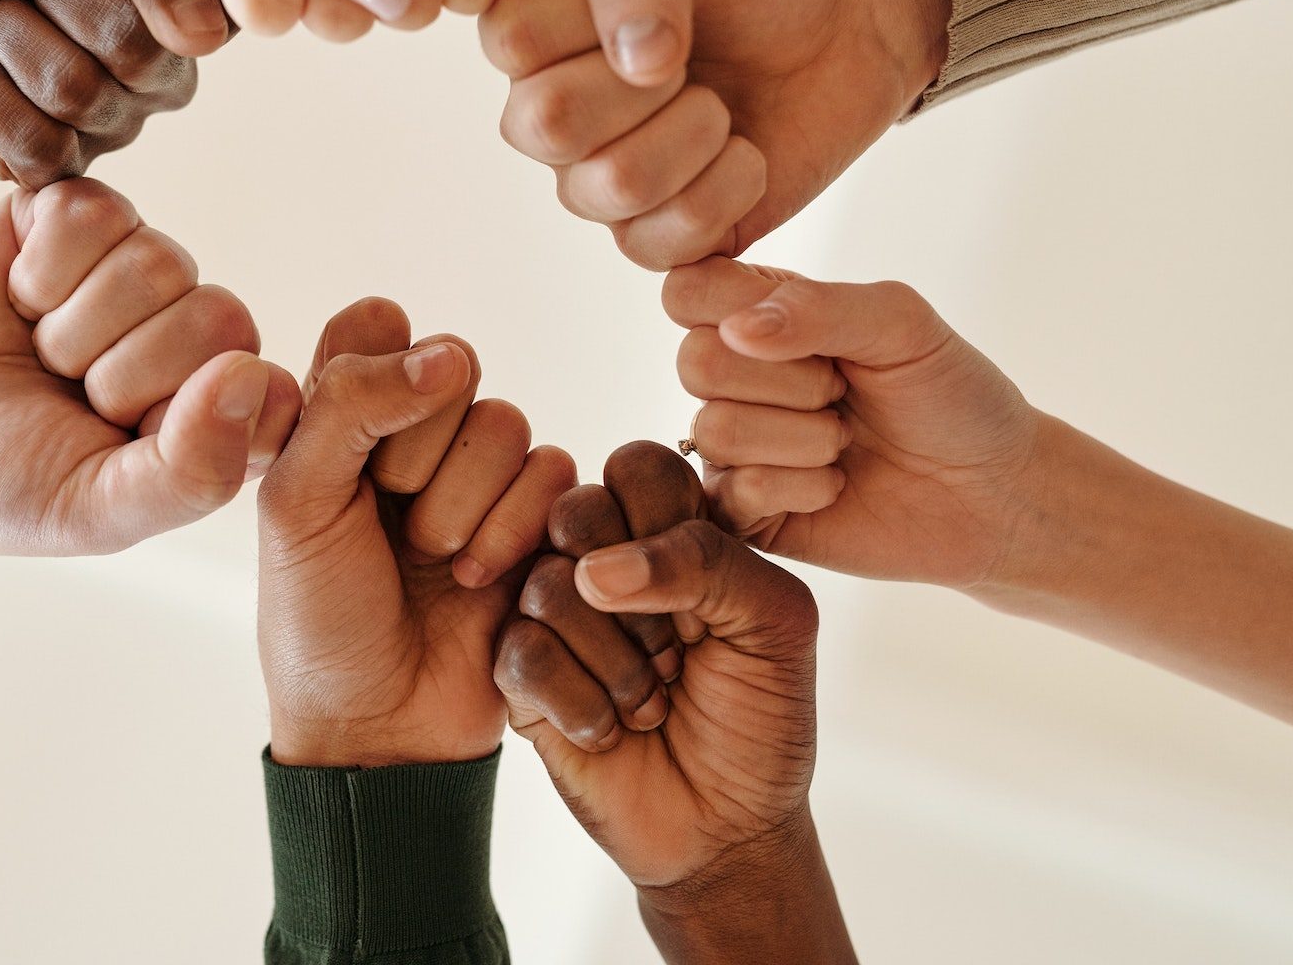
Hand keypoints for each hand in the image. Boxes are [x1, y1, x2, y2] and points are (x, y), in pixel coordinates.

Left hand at [0, 0, 232, 187]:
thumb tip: (207, 34)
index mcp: (179, 0)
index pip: (212, 17)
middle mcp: (155, 72)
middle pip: (143, 59)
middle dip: (63, 6)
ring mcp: (103, 125)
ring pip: (81, 100)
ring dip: (14, 45)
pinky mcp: (44, 169)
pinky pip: (41, 152)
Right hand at [0, 177, 299, 553]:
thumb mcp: (91, 511)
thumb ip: (193, 469)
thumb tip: (257, 375)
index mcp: (209, 419)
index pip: (270, 393)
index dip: (195, 414)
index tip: (122, 437)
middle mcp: (184, 341)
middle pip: (218, 319)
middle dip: (120, 369)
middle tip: (59, 391)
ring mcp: (133, 273)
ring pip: (161, 263)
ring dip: (73, 320)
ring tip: (32, 346)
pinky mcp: (75, 217)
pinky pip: (98, 214)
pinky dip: (41, 264)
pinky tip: (11, 293)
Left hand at [258, 297, 575, 766]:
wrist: (380, 729)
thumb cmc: (319, 620)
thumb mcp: (298, 504)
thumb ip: (351, 406)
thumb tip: (447, 356)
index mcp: (339, 413)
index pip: (378, 326)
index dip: (372, 384)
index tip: (345, 458)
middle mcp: (413, 432)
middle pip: (452, 368)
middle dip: (417, 459)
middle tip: (388, 527)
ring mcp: (478, 475)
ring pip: (506, 423)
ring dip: (465, 505)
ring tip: (432, 564)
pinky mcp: (537, 518)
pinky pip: (554, 473)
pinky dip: (513, 532)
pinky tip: (477, 583)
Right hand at [479, 0, 950, 265]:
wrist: (853, 20)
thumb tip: (633, 62)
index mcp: (535, 22)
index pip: (512, 41)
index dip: (596, 20)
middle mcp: (548, 107)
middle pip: (545, 125)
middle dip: (645, 86)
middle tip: (693, 60)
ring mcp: (594, 180)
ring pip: (605, 189)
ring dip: (692, 137)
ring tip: (723, 106)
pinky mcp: (655, 236)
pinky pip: (656, 247)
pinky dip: (723, 195)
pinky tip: (745, 155)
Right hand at [496, 444, 853, 960]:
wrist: (727, 827)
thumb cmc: (759, 717)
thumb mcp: (776, 622)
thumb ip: (709, 559)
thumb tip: (594, 570)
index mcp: (666, 527)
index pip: (639, 465)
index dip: (666, 524)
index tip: (708, 595)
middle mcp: (601, 559)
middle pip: (577, 512)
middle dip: (644, 604)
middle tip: (678, 655)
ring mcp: (551, 613)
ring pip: (549, 588)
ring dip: (620, 666)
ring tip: (650, 703)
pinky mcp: (516, 674)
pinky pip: (523, 654)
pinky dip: (584, 705)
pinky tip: (611, 733)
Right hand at [664, 257, 1043, 591]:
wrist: (995, 493)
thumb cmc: (951, 396)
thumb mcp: (901, 323)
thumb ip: (817, 307)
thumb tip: (735, 330)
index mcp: (758, 316)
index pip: (688, 289)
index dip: (736, 308)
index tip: (810, 330)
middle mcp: (733, 378)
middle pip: (695, 361)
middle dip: (792, 381)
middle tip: (841, 392)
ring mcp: (733, 449)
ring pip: (718, 430)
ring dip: (805, 439)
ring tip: (845, 442)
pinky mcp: (742, 515)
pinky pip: (739, 491)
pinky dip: (804, 486)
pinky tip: (836, 486)